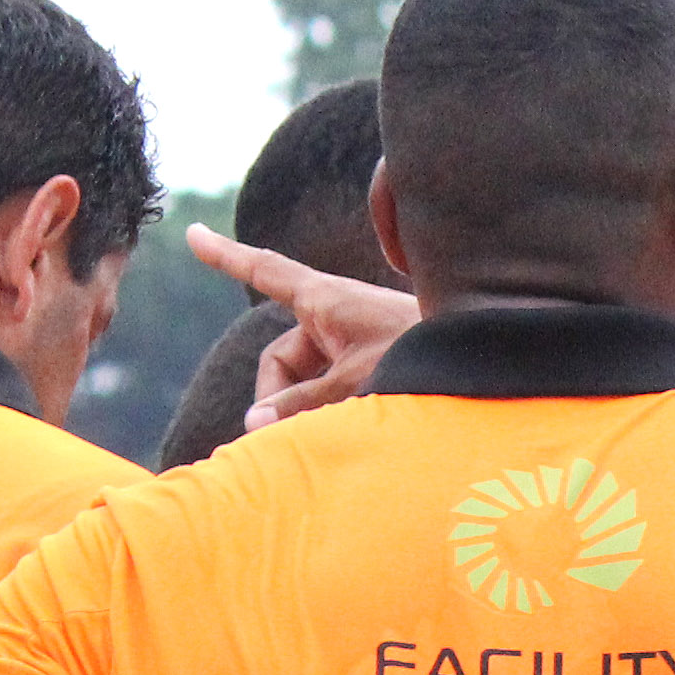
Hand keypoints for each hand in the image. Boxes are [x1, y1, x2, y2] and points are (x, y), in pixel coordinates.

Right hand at [187, 225, 419, 423]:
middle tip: (284, 438)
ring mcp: (349, 341)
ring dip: (308, 414)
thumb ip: (302, 405)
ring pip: (304, 383)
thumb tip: (252, 423)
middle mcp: (332, 316)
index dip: (226, 257)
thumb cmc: (422, 359)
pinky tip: (346, 436)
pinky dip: (328, 414)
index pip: (264, 271)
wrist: (481, 361)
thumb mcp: (355, 382)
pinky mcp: (366, 363)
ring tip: (340, 434)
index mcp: (325, 300)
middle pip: (281, 362)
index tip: (193, 235)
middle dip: (279, 401)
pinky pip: (328, 390)